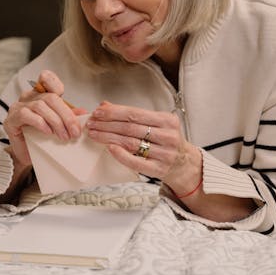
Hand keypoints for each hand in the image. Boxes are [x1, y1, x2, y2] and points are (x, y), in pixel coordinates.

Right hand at [3, 69, 86, 170]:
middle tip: (74, 132)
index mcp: (39, 94)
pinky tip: (48, 132)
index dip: (55, 83)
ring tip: (64, 136)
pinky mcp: (12, 119)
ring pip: (41, 106)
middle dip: (66, 115)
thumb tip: (83, 112)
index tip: (64, 95)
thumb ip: (69, 116)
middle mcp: (28, 97)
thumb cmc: (41, 136)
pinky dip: (41, 123)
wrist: (26, 154)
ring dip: (56, 122)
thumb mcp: (59, 124)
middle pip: (51, 98)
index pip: (46, 78)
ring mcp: (18, 106)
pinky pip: (27, 115)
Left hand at [86, 101, 201, 193]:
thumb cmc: (166, 140)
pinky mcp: (159, 169)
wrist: (184, 163)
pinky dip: (121, 155)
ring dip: (109, 138)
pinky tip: (109, 148)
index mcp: (167, 120)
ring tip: (94, 134)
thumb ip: (132, 114)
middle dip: (107, 124)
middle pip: (131, 128)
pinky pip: (136, 162)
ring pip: (131, 143)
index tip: (98, 112)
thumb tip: (105, 105)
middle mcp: (168, 136)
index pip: (135, 113)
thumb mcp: (155, 123)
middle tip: (91, 123)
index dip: (114, 112)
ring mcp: (165, 153)